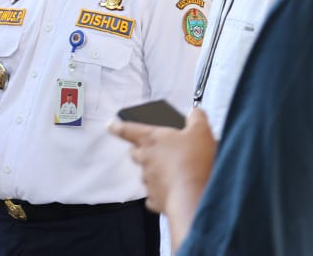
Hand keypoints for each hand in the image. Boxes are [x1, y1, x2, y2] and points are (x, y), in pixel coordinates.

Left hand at [109, 107, 215, 233]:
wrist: (193, 195)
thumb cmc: (193, 161)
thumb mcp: (201, 132)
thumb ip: (196, 119)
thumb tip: (195, 113)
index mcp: (151, 140)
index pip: (128, 130)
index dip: (118, 126)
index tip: (111, 125)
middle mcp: (145, 160)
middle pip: (135, 153)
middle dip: (141, 150)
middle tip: (154, 150)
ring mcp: (148, 181)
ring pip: (145, 174)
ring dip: (155, 172)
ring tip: (173, 172)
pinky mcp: (155, 199)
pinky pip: (154, 195)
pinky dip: (161, 193)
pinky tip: (174, 191)